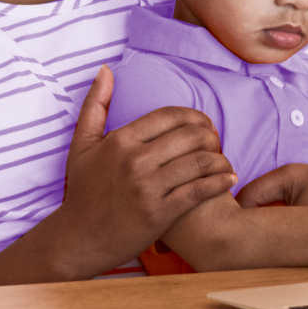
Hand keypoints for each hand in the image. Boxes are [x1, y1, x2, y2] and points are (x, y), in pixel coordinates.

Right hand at [0, 65, 236, 286]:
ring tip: (225, 161)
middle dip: (212, 136)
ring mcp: (148, 188)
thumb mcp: (82, 144)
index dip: (194, 116)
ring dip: (220, 159)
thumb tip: (106, 69)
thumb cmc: (82, 191)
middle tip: (217, 142)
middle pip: (191, 135)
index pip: (170, 115)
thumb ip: (95, 104)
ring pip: (200, 161)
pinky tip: (229, 179)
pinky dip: (220, 182)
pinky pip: (200, 190)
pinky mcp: (160, 213)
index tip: (204, 124)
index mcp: (120, 140)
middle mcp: (135, 161)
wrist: (78, 239)